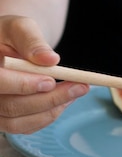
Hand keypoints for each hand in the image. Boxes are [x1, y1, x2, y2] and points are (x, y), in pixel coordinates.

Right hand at [0, 16, 88, 133]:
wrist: (8, 49)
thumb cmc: (11, 36)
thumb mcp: (20, 28)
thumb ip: (32, 41)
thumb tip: (50, 59)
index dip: (22, 85)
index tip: (50, 81)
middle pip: (10, 107)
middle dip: (48, 100)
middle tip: (79, 87)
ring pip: (18, 122)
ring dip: (51, 109)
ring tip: (75, 91)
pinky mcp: (4, 120)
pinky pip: (25, 127)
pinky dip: (48, 115)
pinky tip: (64, 100)